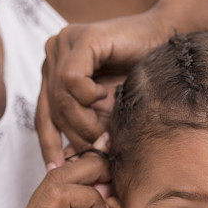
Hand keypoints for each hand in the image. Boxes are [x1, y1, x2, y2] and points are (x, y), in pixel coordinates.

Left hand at [36, 9, 171, 166]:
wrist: (165, 41)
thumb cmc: (140, 74)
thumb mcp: (108, 109)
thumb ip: (88, 128)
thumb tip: (66, 162)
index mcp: (54, 69)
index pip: (43, 113)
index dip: (47, 143)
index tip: (55, 169)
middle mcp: (54, 54)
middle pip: (52, 109)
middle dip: (75, 136)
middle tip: (99, 150)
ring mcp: (65, 43)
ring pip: (60, 98)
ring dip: (85, 122)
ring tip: (105, 129)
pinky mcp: (81, 38)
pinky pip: (71, 80)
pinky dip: (89, 96)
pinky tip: (105, 94)